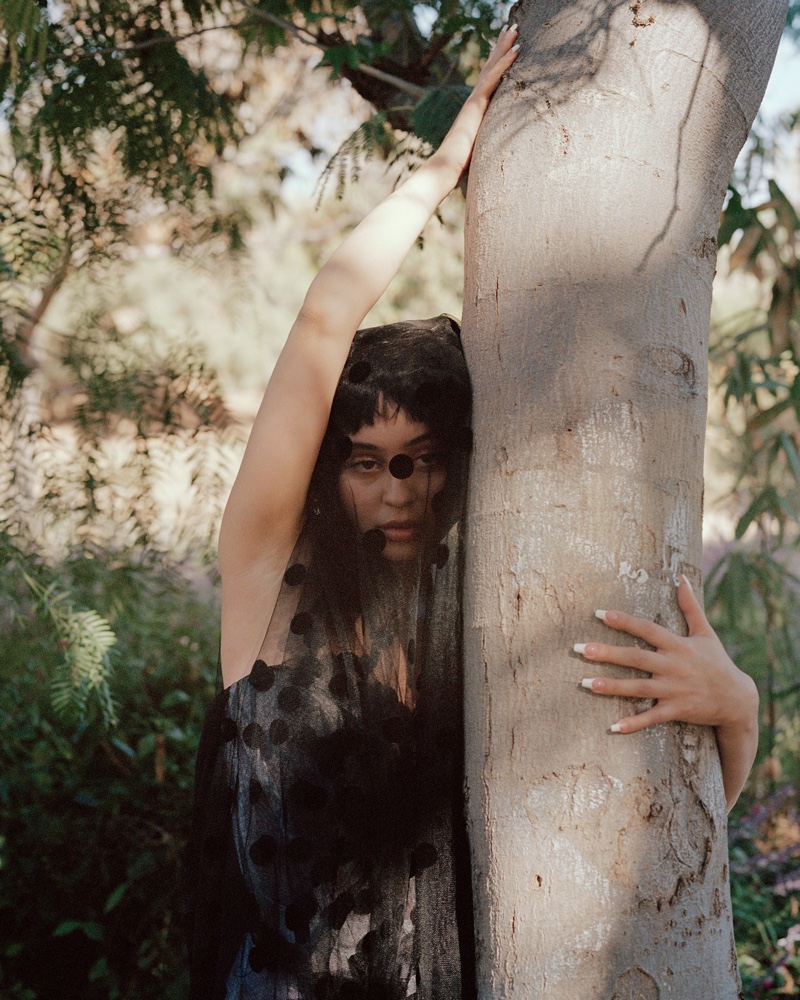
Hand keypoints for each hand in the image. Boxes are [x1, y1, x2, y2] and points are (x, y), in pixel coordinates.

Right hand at [429, 24, 518, 179]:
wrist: (445, 167)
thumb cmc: (458, 165)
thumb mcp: (477, 149)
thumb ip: (484, 142)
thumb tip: (493, 151)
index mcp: (475, 109)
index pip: (488, 81)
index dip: (497, 62)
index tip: (506, 47)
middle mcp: (474, 100)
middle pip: (489, 67)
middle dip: (500, 47)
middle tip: (512, 28)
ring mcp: (474, 101)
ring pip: (491, 68)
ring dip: (504, 47)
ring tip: (515, 30)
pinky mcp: (476, 105)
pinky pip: (493, 79)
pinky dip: (504, 64)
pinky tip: (515, 50)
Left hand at [574, 575, 758, 734]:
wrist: (738, 699)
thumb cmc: (717, 662)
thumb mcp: (705, 633)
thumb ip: (690, 606)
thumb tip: (682, 578)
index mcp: (677, 645)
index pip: (646, 629)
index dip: (624, 621)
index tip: (599, 614)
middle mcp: (673, 666)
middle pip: (636, 657)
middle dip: (607, 653)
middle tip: (580, 649)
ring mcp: (674, 690)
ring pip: (638, 688)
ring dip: (612, 686)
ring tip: (586, 683)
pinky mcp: (677, 710)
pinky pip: (652, 717)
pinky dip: (634, 723)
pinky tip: (613, 727)